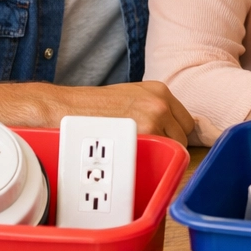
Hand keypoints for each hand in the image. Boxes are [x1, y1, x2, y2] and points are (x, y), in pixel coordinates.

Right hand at [49, 81, 196, 145]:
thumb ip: (152, 108)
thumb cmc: (93, 107)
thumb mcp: (130, 96)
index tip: (163, 139)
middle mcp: (161, 103)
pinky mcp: (144, 137)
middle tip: (147, 147)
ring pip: (174, 147)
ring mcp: (154, 120)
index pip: (185, 119)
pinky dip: (149, 159)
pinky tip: (132, 155)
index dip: (174, 131)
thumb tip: (169, 127)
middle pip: (184, 134)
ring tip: (136, 150)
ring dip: (160, 152)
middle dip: (170, 143)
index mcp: (159, 91)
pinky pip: (160, 156)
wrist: (65, 110)